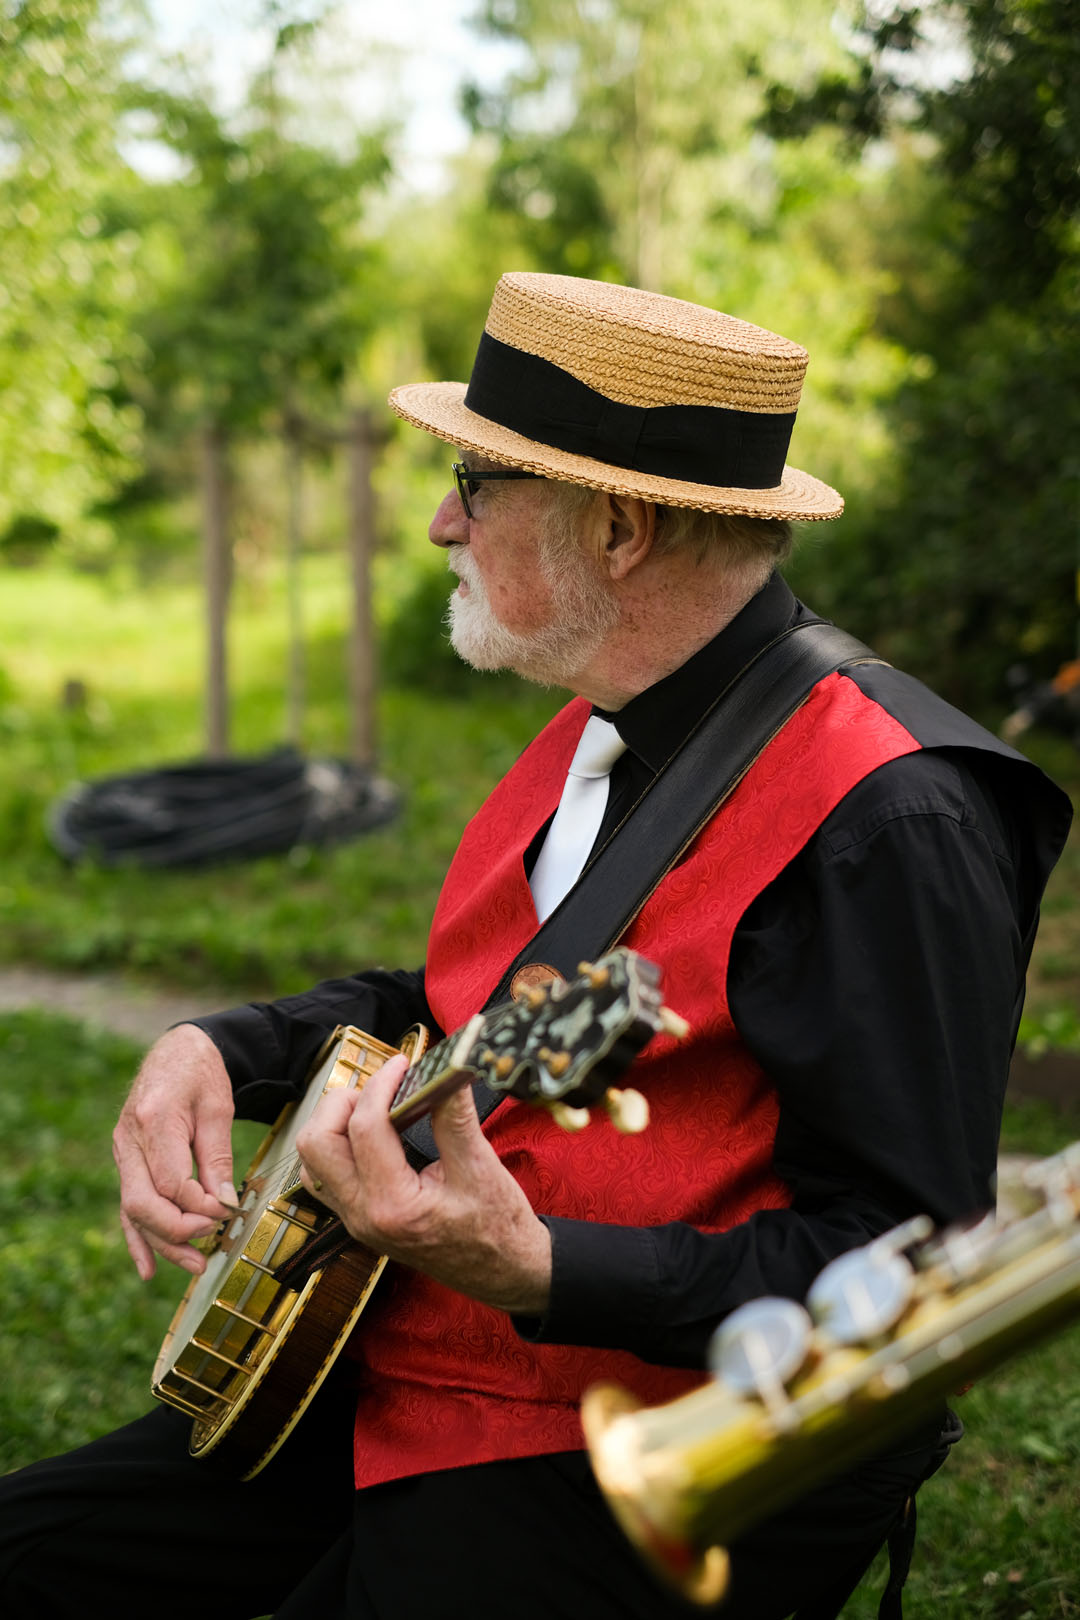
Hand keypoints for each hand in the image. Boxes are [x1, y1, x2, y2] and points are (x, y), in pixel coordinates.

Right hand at [113, 1024, 237, 1279]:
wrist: (177, 1051)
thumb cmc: (201, 1073)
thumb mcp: (218, 1107)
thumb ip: (218, 1156)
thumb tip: (223, 1204)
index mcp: (154, 1119)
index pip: (171, 1180)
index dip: (199, 1205)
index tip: (227, 1212)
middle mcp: (129, 1139)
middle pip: (144, 1201)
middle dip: (176, 1230)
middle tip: (211, 1241)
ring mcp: (123, 1153)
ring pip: (134, 1210)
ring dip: (163, 1243)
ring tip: (196, 1266)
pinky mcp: (126, 1163)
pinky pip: (127, 1207)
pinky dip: (137, 1239)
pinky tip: (148, 1269)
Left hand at [295, 1054, 552, 1315]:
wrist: (503, 1272)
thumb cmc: (498, 1228)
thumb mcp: (482, 1168)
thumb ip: (455, 1116)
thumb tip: (444, 1068)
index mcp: (393, 1206)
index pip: (365, 1128)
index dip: (382, 1084)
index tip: (402, 1063)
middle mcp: (363, 1216)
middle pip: (317, 1143)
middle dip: (343, 1102)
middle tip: (382, 1086)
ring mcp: (355, 1220)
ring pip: (312, 1160)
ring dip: (333, 1124)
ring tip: (374, 1106)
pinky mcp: (358, 1219)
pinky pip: (323, 1177)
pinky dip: (336, 1146)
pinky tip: (370, 1133)